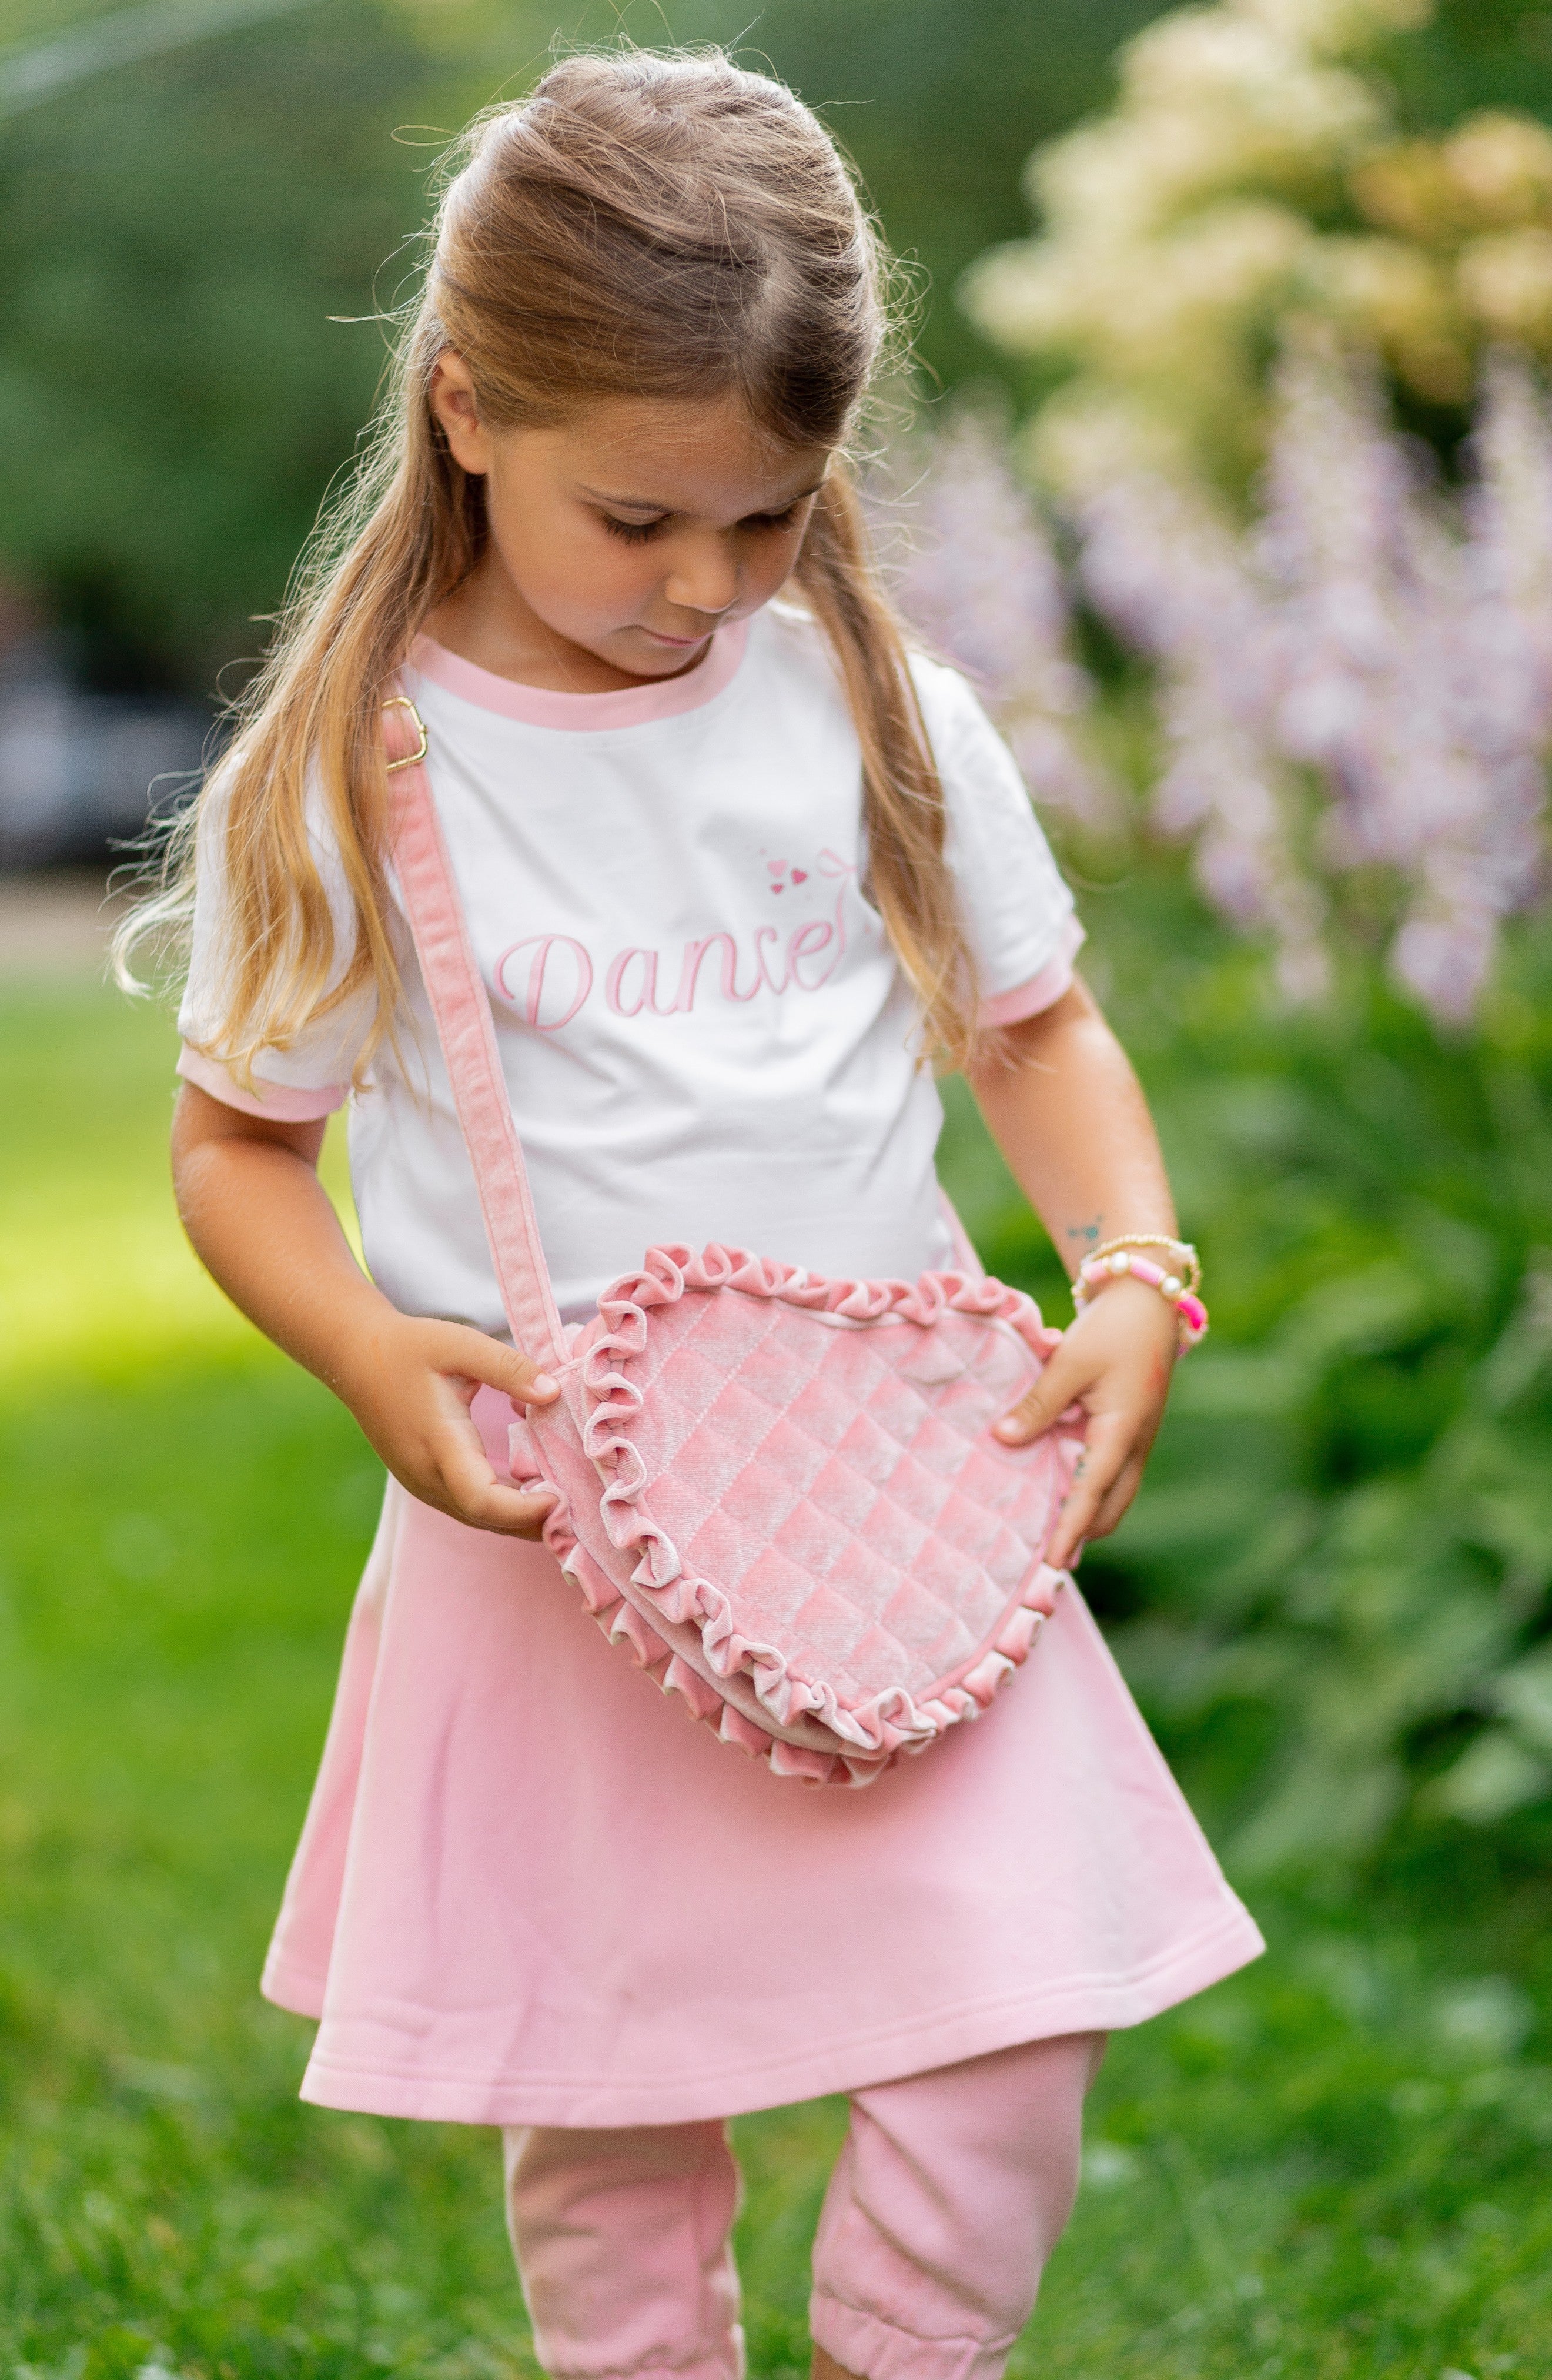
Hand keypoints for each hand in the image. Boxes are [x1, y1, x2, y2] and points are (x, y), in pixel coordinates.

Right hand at [339, 1313, 561, 1538]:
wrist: (356, 1357)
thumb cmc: (409, 1348)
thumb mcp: (460, 1344)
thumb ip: (509, 1368)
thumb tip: (553, 1393)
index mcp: (439, 1443)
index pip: (482, 1499)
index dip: (524, 1509)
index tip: (560, 1497)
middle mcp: (427, 1475)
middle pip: (486, 1521)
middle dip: (533, 1523)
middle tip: (579, 1511)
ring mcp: (422, 1483)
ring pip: (477, 1520)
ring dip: (519, 1520)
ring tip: (565, 1506)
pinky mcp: (423, 1482)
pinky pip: (467, 1509)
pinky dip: (501, 1510)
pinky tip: (532, 1495)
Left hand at [993, 1277, 1177, 1570]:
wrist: (1149, 1300)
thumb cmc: (1112, 1328)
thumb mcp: (1070, 1362)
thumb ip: (1039, 1404)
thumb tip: (1004, 1439)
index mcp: (1122, 1431)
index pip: (1092, 1493)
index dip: (1070, 1530)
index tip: (1054, 1563)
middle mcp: (1134, 1444)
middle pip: (1110, 1508)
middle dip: (1081, 1534)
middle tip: (1043, 1556)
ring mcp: (1135, 1438)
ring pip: (1113, 1493)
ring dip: (1085, 1513)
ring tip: (1045, 1532)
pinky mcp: (1129, 1428)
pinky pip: (1109, 1471)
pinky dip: (1087, 1487)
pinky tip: (1057, 1486)